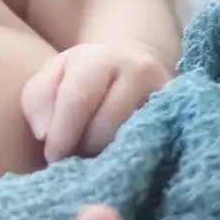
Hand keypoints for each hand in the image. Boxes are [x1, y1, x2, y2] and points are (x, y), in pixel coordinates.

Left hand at [21, 39, 172, 161]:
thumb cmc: (80, 77)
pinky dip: (134, 156)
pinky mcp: (180, 111)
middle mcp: (137, 69)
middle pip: (106, 124)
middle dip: (84, 149)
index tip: (52, 157)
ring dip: (108, 156)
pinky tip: (119, 161)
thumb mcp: (50, 78)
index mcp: (98, 58)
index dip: (62, 134)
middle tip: (73, 161)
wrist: (130, 62)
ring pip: (132, 137)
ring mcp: (165, 90)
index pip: (77, 100)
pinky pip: (157, 143)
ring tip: (93, 159)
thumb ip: (38, 102)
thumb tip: (45, 134)